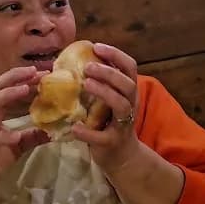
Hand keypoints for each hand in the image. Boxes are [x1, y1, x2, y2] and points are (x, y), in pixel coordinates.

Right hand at [0, 67, 49, 203]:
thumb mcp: (17, 146)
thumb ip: (32, 135)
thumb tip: (54, 128)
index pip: (5, 87)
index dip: (21, 78)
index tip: (42, 72)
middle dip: (14, 77)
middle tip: (35, 71)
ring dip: (7, 95)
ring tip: (25, 90)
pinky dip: (3, 136)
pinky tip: (17, 136)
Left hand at [72, 43, 142, 176]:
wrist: (121, 157)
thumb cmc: (110, 122)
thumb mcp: (109, 100)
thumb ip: (99, 83)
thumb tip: (73, 61)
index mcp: (128, 91)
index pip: (129, 67)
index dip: (115, 54)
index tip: (96, 47)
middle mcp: (131, 105)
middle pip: (128, 84)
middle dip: (109, 73)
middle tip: (88, 67)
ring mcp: (123, 125)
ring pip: (121, 106)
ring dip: (104, 93)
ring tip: (86, 84)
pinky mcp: (112, 143)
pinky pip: (102, 137)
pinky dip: (88, 132)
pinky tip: (74, 127)